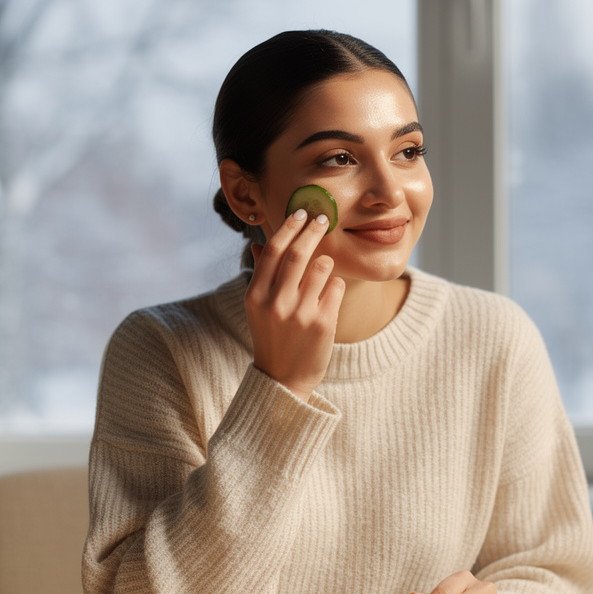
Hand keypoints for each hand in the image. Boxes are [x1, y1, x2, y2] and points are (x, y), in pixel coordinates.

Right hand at [245, 209, 343, 401]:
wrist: (284, 380)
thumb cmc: (272, 338)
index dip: (288, 227)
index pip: (272, 250)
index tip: (301, 213)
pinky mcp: (322, 323)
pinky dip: (335, 284)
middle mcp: (275, 302)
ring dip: (326, 261)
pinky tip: (329, 293)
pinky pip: (336, 287)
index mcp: (256, 295)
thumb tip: (260, 244)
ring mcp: (300, 313)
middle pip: (297, 253)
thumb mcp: (258, 309)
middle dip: (312, 230)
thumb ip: (261, 275)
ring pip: (322, 266)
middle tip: (322, 218)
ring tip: (323, 269)